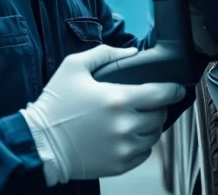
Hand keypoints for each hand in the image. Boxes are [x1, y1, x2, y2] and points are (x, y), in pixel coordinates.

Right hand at [20, 44, 186, 184]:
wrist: (40, 142)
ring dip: (150, 126)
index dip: (173, 90)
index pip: (161, 94)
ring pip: (154, 136)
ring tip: (136, 119)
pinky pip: (143, 154)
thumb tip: (132, 53)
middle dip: (157, 107)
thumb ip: (105, 54)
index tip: (177, 88)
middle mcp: (125, 125)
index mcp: (118, 99)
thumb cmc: (55, 104)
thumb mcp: (74, 67)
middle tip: (147, 103)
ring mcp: (123, 148)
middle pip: (160, 116)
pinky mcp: (119, 165)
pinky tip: (127, 136)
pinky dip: (141, 144)